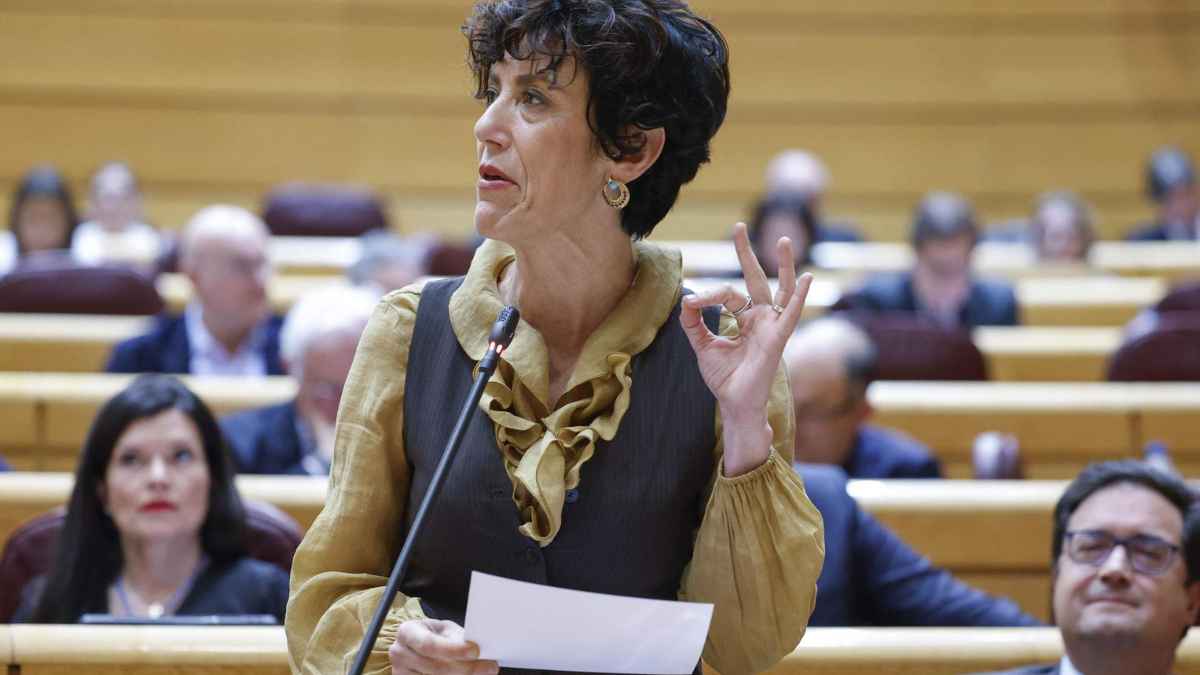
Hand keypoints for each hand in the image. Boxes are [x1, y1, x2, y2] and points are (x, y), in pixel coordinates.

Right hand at [389, 618, 498, 674]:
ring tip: (485, 672)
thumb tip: (478, 647)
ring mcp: (400, 673)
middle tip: (491, 667)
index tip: (475, 651)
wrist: (418, 646)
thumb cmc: (435, 635)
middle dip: (466, 669)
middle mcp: (399, 653)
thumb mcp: (444, 630)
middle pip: (435, 667)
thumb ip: (456, 638)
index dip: (453, 650)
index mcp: (407, 632)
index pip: (429, 644)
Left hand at [680, 223, 812, 476]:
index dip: (708, 295)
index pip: (727, 294)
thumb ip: (693, 323)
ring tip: (783, 240)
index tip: (693, 304)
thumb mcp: (702, 346)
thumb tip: (686, 299)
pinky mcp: (778, 338)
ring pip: (780, 289)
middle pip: (755, 279)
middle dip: (747, 253)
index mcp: (743, 318)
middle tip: (739, 227)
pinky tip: (808, 278)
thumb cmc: (723, 378)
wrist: (733, 403)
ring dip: (783, 265)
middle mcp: (760, 318)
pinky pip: (790, 314)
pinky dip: (800, 297)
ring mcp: (771, 326)